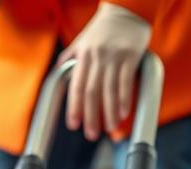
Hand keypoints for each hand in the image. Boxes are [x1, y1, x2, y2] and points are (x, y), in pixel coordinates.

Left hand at [58, 2, 150, 140]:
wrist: (126, 9)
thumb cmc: (102, 27)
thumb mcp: (82, 39)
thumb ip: (71, 56)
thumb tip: (59, 70)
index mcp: (83, 56)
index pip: (76, 87)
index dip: (74, 108)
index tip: (74, 125)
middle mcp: (97, 57)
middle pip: (92, 93)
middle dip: (91, 116)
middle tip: (91, 134)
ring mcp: (115, 57)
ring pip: (109, 91)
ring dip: (109, 112)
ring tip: (109, 128)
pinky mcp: (131, 56)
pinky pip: (126, 82)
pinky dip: (123, 99)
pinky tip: (123, 112)